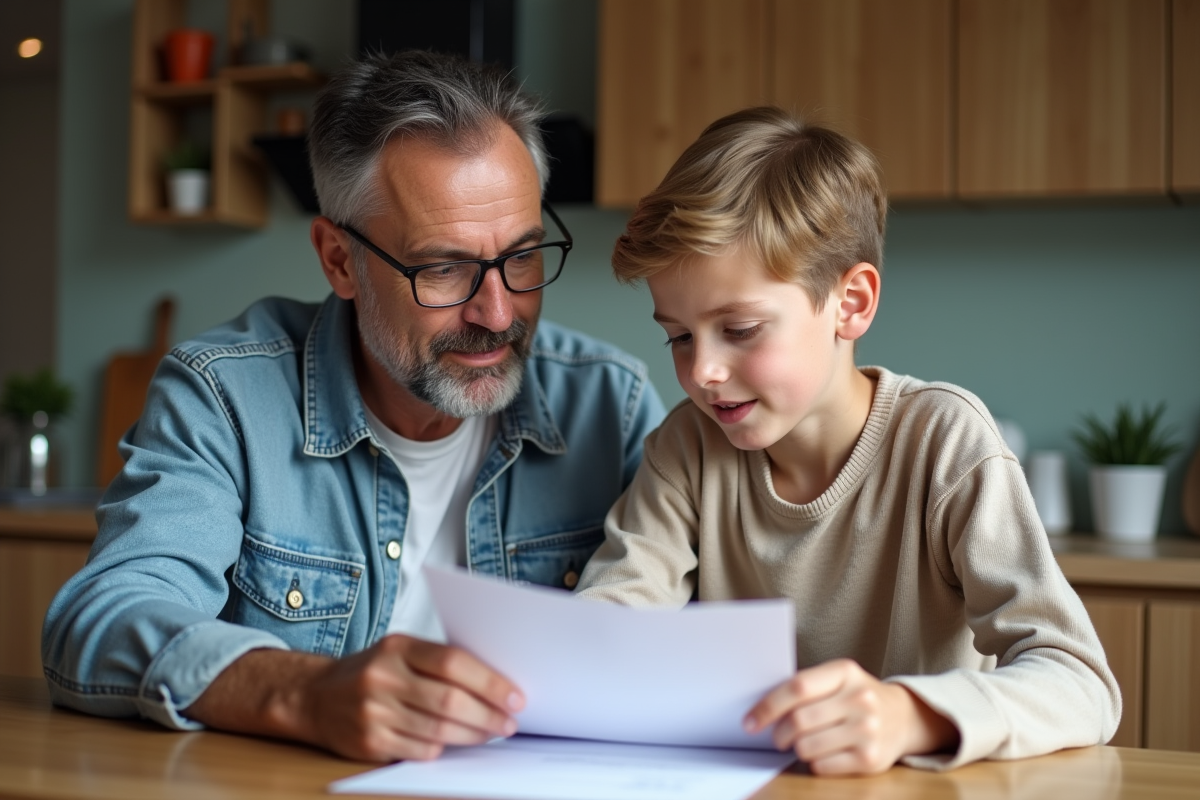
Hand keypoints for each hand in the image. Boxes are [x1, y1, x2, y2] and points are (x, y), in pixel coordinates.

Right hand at [185, 635, 523, 761]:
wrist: (313, 697)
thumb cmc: (371, 671)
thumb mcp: (400, 651)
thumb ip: (439, 662)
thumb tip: (495, 683)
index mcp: (397, 647)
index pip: (453, 663)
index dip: (490, 682)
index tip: (515, 695)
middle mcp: (383, 678)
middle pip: (449, 701)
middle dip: (488, 714)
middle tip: (510, 721)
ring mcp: (374, 712)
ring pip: (438, 730)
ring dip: (473, 735)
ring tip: (492, 733)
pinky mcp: (368, 742)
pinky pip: (419, 750)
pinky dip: (444, 749)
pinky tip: (458, 744)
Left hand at [743, 658, 957, 775]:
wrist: (904, 717)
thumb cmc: (856, 697)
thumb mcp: (837, 679)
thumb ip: (806, 688)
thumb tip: (760, 709)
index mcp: (845, 672)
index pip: (797, 687)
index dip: (768, 706)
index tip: (750, 721)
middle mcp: (860, 699)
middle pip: (799, 720)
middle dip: (779, 733)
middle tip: (777, 737)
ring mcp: (868, 730)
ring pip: (807, 747)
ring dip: (797, 749)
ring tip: (803, 744)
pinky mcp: (871, 759)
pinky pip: (822, 766)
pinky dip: (814, 763)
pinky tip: (823, 753)